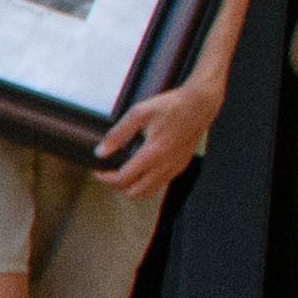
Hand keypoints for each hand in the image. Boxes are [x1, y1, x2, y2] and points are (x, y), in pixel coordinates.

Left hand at [99, 71, 227, 192]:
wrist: (199, 104)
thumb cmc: (170, 106)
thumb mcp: (138, 114)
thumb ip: (118, 134)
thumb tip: (101, 152)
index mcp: (152, 153)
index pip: (124, 179)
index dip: (106, 179)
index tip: (98, 172)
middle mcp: (165, 166)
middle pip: (135, 193)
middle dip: (118, 186)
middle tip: (108, 175)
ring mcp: (174, 168)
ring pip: (149, 192)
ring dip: (132, 187)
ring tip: (122, 173)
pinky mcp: (181, 166)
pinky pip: (160, 183)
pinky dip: (147, 182)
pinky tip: (140, 168)